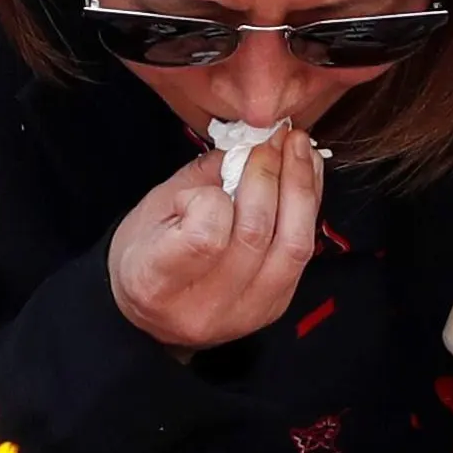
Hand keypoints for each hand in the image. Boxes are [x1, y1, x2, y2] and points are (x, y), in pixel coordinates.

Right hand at [107, 122, 324, 351]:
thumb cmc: (144, 252)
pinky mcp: (274, 307)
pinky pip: (303, 253)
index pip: (205, 237)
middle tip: (272, 138)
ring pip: (292, 246)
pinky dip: (308, 207)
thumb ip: (203, 178)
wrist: (151, 310)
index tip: (212, 175)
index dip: (217, 196)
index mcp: (156, 282)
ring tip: (296, 148)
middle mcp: (203, 308)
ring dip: (300, 187)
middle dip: (268, 174)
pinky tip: (304, 175)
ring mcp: (244, 313)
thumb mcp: (155, 208)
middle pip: (255, 235)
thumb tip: (250, 145)